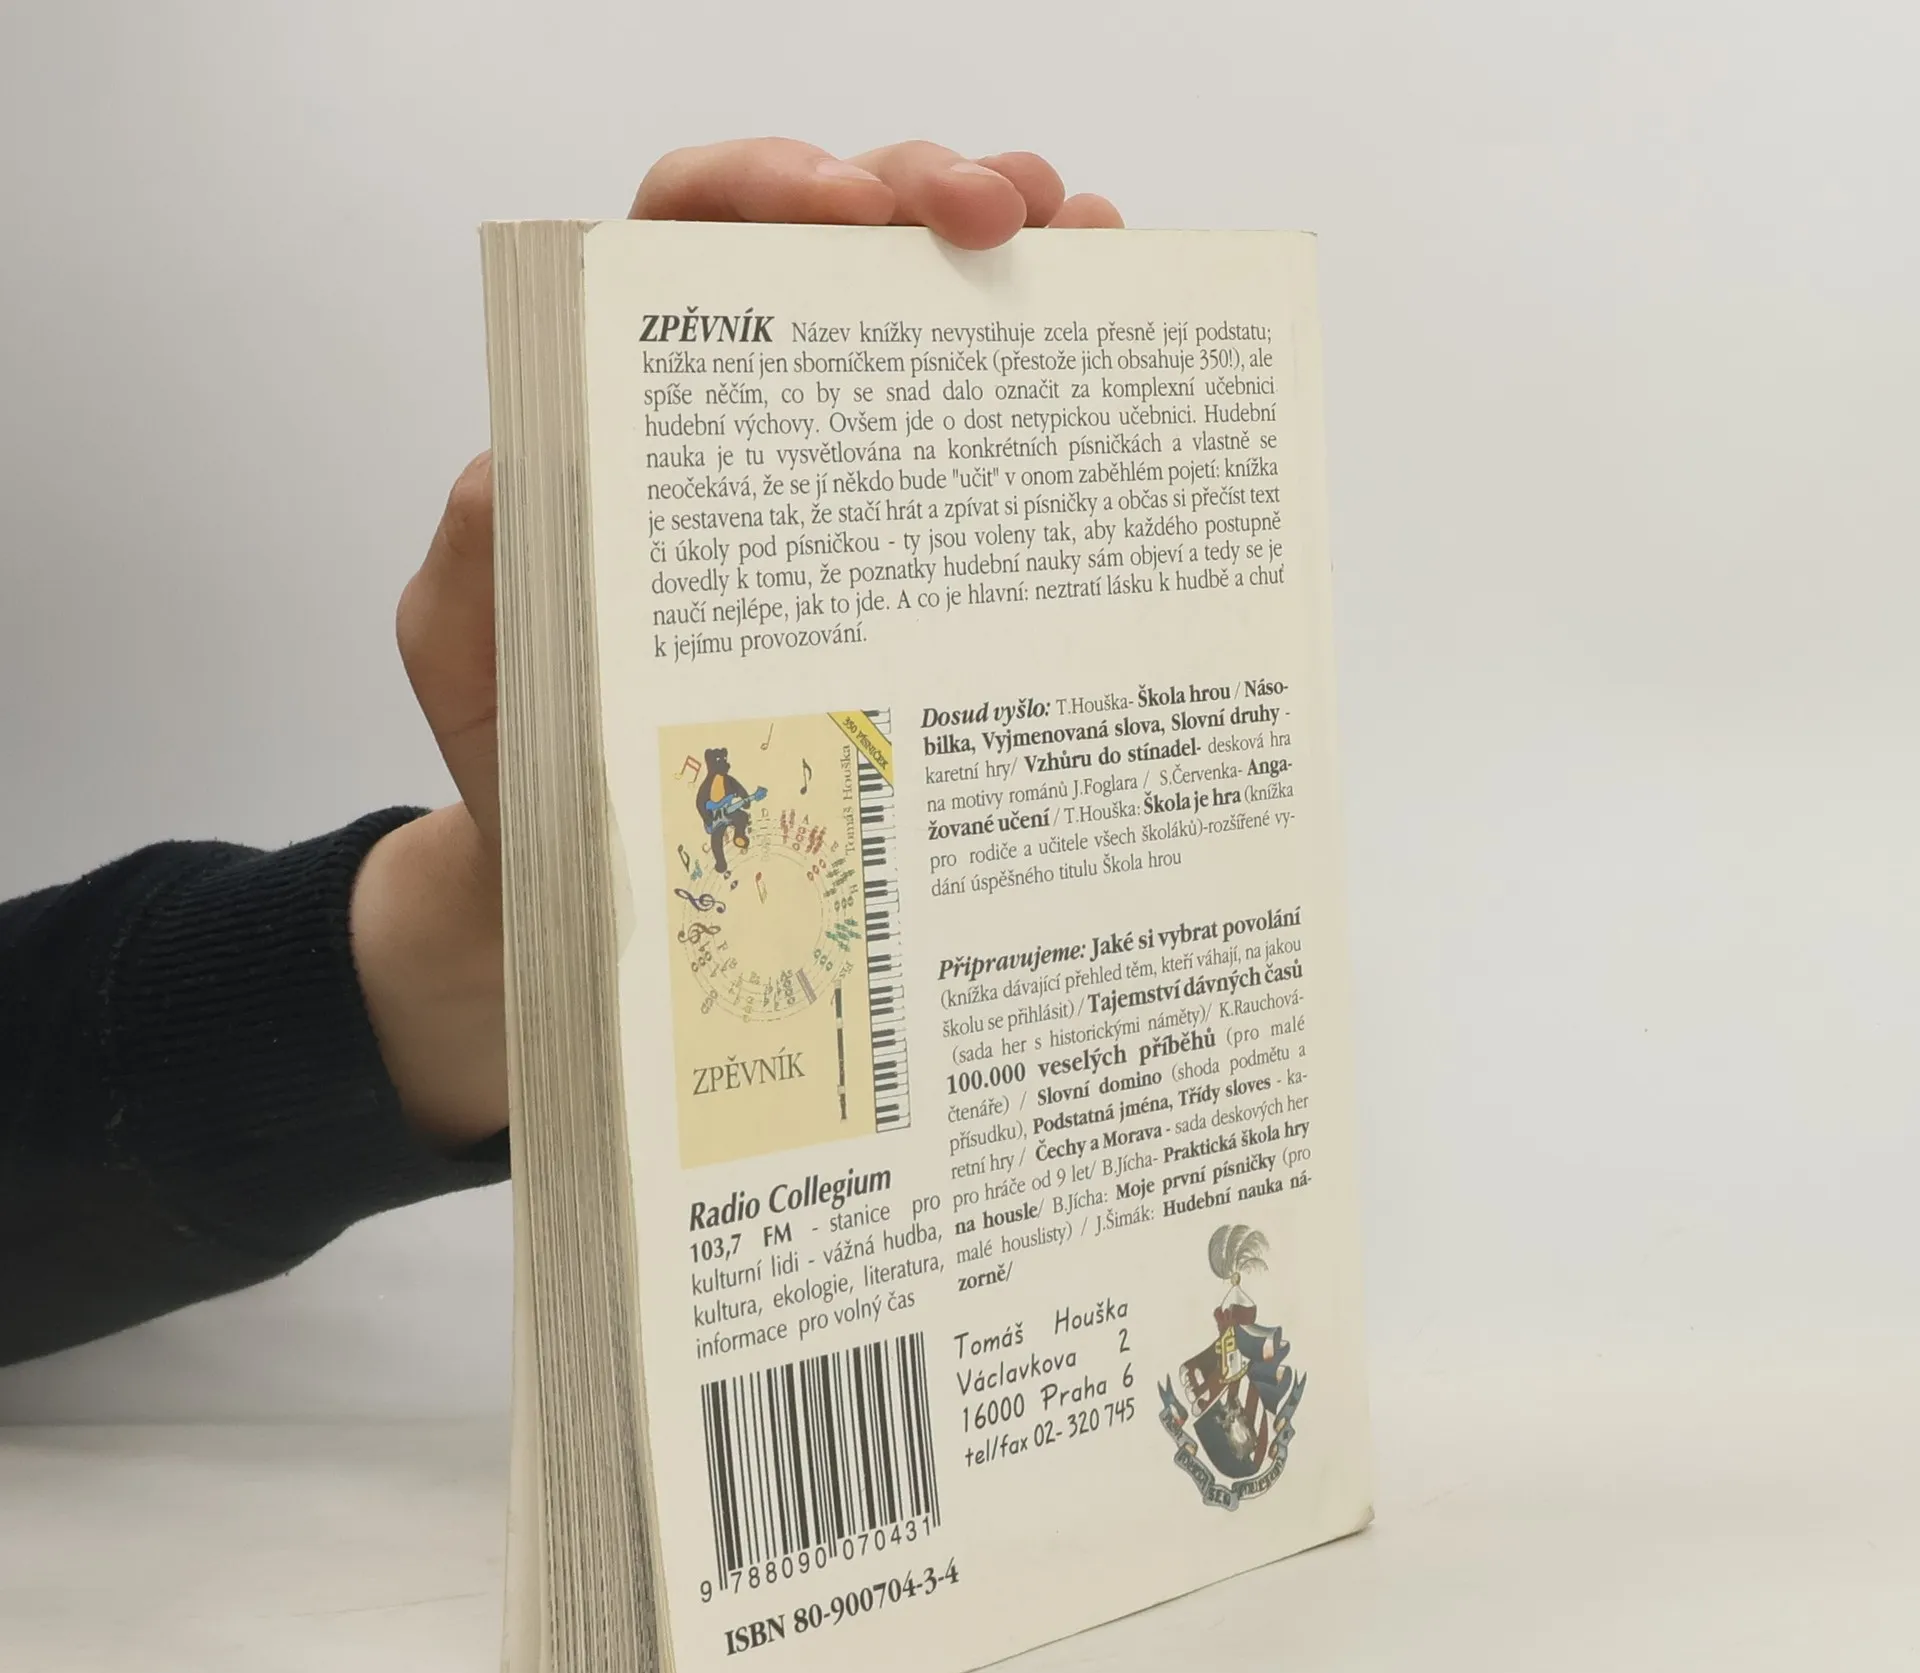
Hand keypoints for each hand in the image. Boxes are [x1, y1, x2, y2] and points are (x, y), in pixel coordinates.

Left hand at [353, 140, 1121, 1144]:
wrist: (603, 883)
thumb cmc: (531, 760)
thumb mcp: (474, 650)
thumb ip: (483, 549)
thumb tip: (530, 461)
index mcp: (627, 410)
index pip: (681, 242)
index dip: (758, 189)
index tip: (841, 208)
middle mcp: (741, 421)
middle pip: (832, 246)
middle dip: (922, 192)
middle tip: (1002, 213)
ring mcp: (837, 487)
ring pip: (923, 319)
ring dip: (1012, 254)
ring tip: (1084, 244)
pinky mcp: (909, 564)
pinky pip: (979, 447)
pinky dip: (1045, 376)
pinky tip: (1103, 350)